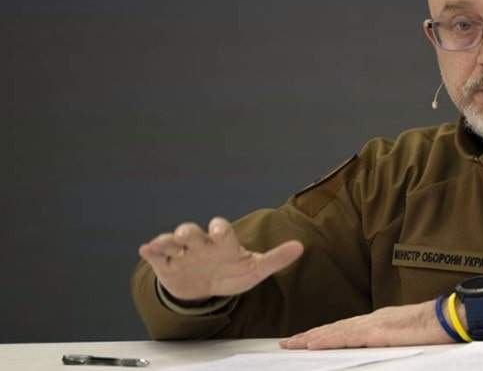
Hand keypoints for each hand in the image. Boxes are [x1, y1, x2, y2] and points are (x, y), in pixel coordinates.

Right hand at [138, 217, 303, 300]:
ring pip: (173, 240)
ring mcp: (183, 253)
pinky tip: (146, 250)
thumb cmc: (231, 273)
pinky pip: (157, 255)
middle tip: (187, 236)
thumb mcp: (254, 269)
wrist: (207, 289)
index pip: (221, 230)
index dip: (220, 229)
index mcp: (223, 244)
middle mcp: (202, 244)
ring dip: (169, 240)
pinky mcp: (167, 264)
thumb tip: (300, 247)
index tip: (219, 232)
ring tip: (164, 242)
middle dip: (190, 232)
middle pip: (193, 232)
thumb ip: (276, 259)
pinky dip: (151, 251)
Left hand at [279, 299, 465, 349]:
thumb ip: (388, 341)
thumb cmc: (434, 330)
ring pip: (335, 332)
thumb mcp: (405, 338)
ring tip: (290, 345)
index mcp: (378, 322)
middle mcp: (371, 319)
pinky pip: (347, 337)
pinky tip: (312, 344)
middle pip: (333, 328)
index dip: (322, 334)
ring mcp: (374, 324)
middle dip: (308, 336)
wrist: (449, 318)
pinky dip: (327, 340)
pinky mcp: (378, 332)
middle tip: (286, 343)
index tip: (304, 340)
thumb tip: (377, 349)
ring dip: (310, 338)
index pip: (343, 329)